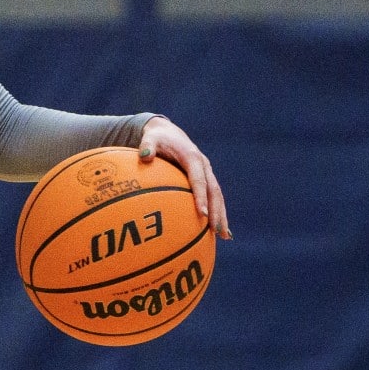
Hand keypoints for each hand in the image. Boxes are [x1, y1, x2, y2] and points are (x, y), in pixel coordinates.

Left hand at [137, 116, 230, 238]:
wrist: (169, 133)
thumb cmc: (157, 138)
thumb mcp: (150, 138)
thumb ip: (147, 146)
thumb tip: (144, 156)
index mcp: (192, 157)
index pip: (199, 180)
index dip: (201, 197)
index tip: (202, 214)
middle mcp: (204, 166)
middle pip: (214, 191)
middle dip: (217, 211)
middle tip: (216, 230)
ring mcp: (207, 173)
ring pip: (217, 196)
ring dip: (221, 215)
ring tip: (223, 236)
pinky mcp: (206, 179)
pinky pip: (213, 197)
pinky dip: (217, 212)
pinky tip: (218, 231)